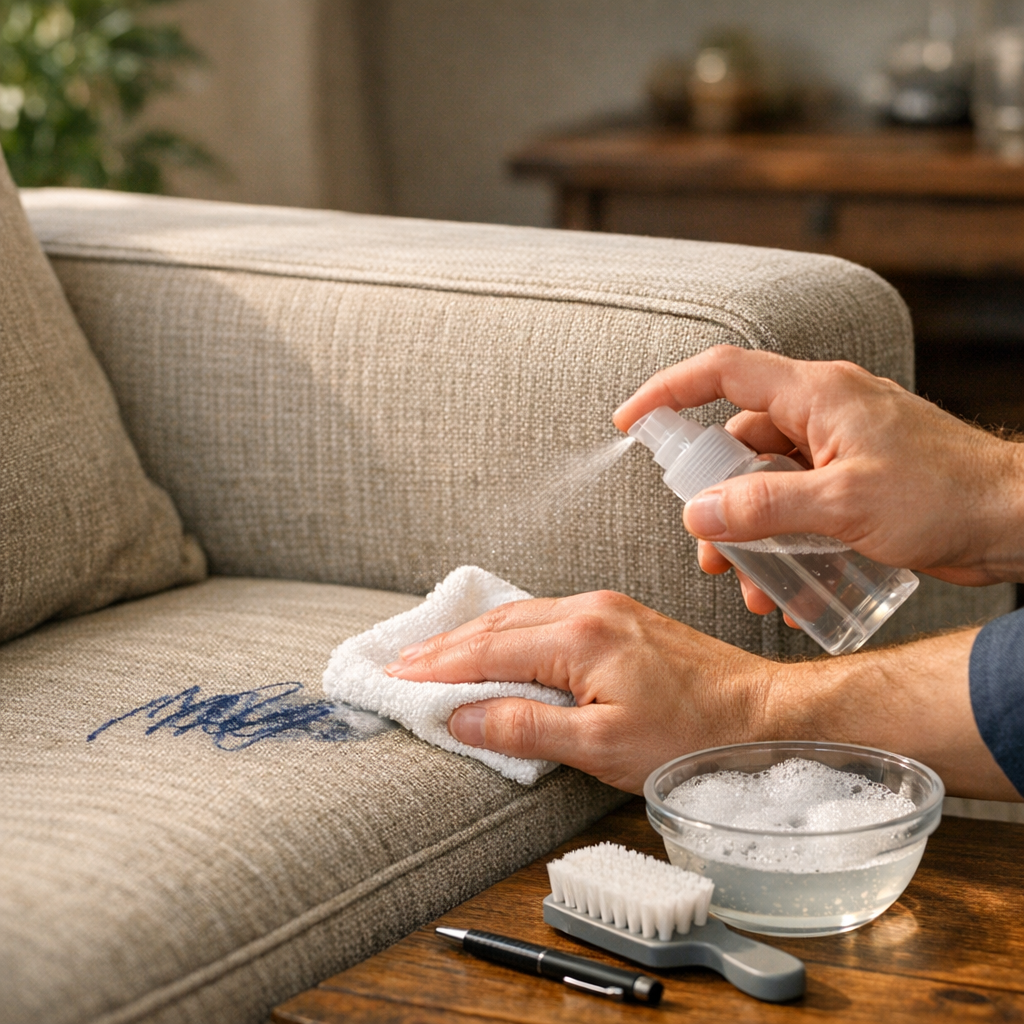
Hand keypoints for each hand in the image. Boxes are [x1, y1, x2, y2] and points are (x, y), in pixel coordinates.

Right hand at [385, 592, 1019, 800]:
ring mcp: (605, 609)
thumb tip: (463, 718)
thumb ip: (527, 728)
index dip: (437, 668)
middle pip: (496, 623)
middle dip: (444, 644)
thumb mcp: (602, 746)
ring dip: (473, 634)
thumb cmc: (692, 734)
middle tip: (399, 661)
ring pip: (519, 615)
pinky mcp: (619, 617)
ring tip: (433, 653)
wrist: (762, 711)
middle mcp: (588, 610)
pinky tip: (496, 642)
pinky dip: (508, 631)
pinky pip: (545, 616)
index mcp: (579, 637)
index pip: (488, 650)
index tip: (396, 679)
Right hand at [613, 346, 1023, 617]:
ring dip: (752, 533)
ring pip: (768, 482)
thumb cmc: (946, 494)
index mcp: (816, 394)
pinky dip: (785, 541)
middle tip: (708, 547)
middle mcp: (823, 413)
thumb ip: (766, 506)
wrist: (1016, 519)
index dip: (669, 392)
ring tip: (751, 584)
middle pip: (740, 442)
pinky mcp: (855, 481)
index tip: (631, 422)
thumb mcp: (844, 503)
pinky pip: (799, 504)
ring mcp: (840, 448)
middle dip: (716, 499)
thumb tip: (700, 514)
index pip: (723, 374)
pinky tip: (789, 588)